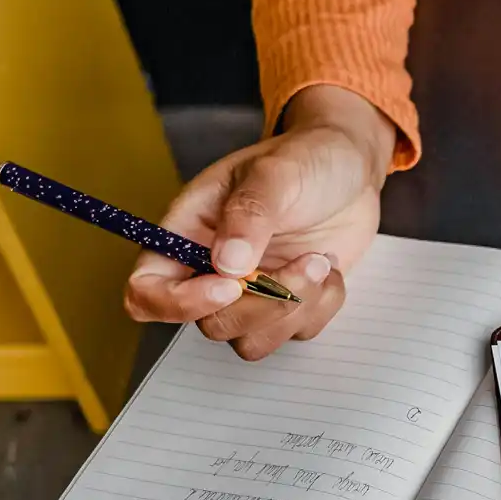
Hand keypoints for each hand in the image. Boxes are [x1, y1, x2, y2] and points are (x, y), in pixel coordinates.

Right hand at [124, 85, 393, 359]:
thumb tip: (227, 265)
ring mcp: (252, 292)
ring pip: (253, 340)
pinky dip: (322, 306)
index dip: (178, 303)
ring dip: (295, 308)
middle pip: (212, 325)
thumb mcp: (275, 173)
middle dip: (263, 304)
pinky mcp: (289, 304)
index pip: (148, 290)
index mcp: (188, 234)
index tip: (230, 286)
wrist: (352, 166)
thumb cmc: (305, 159)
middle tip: (305, 262)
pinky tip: (329, 268)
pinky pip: (298, 333)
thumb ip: (248, 214)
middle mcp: (212, 271)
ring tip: (321, 261)